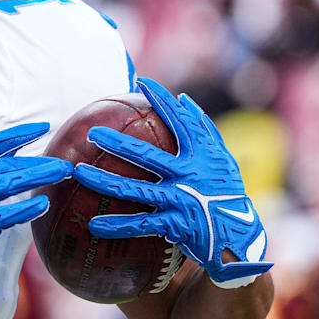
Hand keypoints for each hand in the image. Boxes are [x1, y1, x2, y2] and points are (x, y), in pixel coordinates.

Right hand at [0, 123, 71, 303]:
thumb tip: (14, 164)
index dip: (17, 135)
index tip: (41, 128)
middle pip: (5, 164)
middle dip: (37, 162)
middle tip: (64, 164)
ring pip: (6, 183)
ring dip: (36, 177)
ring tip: (60, 174)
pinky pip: (2, 215)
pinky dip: (23, 210)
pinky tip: (42, 204)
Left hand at [72, 78, 272, 288]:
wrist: (240, 238)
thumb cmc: (226, 192)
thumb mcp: (222, 159)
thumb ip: (203, 130)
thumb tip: (184, 99)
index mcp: (202, 156)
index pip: (180, 122)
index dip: (162, 100)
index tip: (141, 81)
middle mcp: (190, 175)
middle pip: (147, 156)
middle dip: (117, 143)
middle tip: (92, 133)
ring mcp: (181, 200)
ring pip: (136, 190)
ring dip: (104, 182)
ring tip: (78, 173)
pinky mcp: (176, 225)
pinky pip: (140, 224)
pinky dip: (117, 226)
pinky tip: (94, 225)